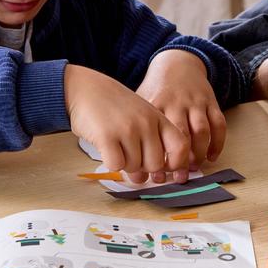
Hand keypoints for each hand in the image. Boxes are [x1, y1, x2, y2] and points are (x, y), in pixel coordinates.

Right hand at [64, 64, 188, 182]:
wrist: (87, 88)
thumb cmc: (115, 108)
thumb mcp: (142, 116)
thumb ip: (151, 142)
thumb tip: (153, 178)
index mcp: (158, 118)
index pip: (180, 146)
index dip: (174, 163)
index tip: (162, 168)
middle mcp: (146, 123)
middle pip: (155, 165)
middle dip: (143, 168)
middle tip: (130, 157)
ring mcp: (127, 129)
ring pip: (135, 167)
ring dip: (125, 165)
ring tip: (117, 148)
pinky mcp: (107, 136)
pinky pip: (116, 165)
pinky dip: (111, 163)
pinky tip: (107, 149)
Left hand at [135, 50, 225, 184]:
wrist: (177, 63)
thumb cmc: (157, 89)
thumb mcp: (142, 101)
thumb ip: (138, 127)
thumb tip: (129, 161)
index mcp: (157, 104)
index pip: (158, 135)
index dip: (159, 158)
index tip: (158, 174)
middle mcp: (177, 103)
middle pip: (182, 135)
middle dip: (181, 160)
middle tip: (178, 177)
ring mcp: (196, 102)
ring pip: (202, 131)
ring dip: (199, 153)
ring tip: (194, 168)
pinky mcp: (211, 101)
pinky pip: (219, 124)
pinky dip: (217, 143)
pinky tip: (211, 157)